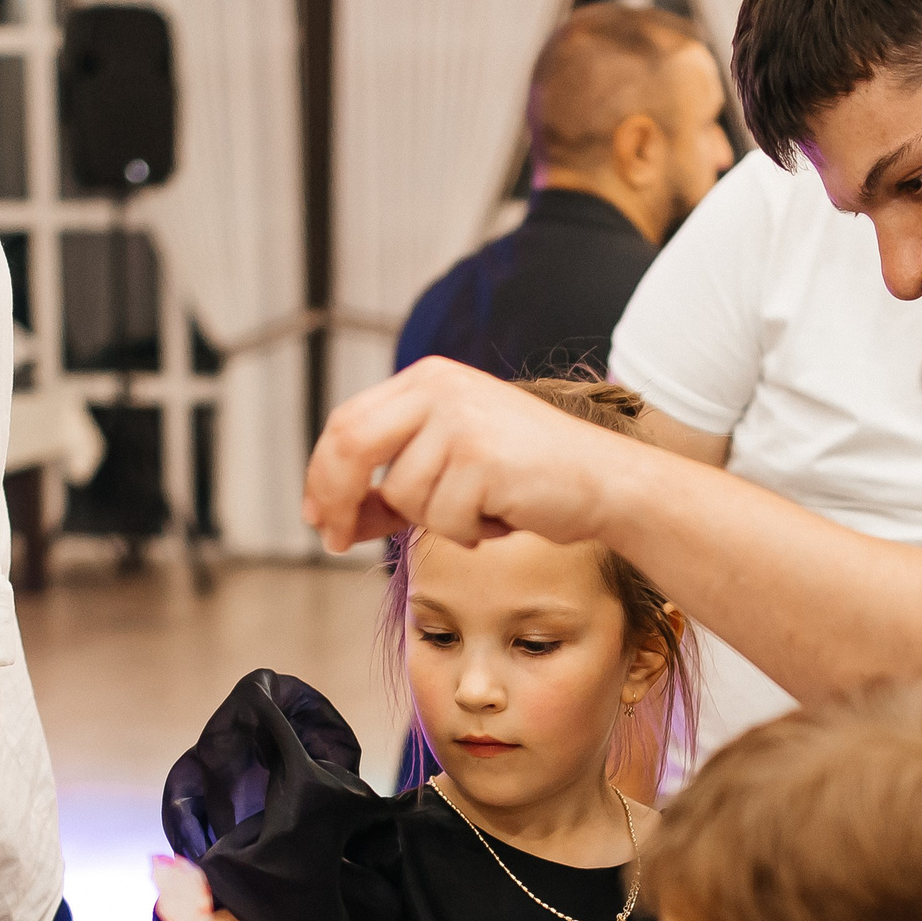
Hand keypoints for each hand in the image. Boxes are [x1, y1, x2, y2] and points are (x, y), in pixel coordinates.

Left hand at [300, 356, 630, 552]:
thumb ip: (393, 481)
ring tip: (483, 509)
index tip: (317, 515)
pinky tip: (503, 516)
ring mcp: (461, 420)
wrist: (604, 482)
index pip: (347, 421)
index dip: (321, 474)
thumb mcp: (450, 464)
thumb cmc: (529, 476)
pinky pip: (442, 519)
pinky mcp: (482, 457)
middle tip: (334, 541)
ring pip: (402, 494)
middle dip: (336, 500)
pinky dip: (468, 533)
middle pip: (351, 446)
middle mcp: (440, 388)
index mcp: (428, 378)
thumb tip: (331, 518)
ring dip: (435, 521)